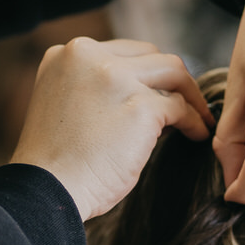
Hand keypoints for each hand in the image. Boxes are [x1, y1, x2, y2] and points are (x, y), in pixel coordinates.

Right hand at [9, 36, 212, 220]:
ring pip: (173, 71)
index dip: (144, 75)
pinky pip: (180, 107)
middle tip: (186, 104)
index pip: (121, 53)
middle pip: (150, 55)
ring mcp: (115, 77)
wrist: (45, 191)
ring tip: (199, 118)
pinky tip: (196, 135)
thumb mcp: (66, 108)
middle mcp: (87, 56)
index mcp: (65, 55)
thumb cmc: (55, 165)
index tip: (158, 95)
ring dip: (190, 95)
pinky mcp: (139, 105)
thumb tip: (149, 94)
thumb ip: (95, 90)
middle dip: (172, 80)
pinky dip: (193, 121)